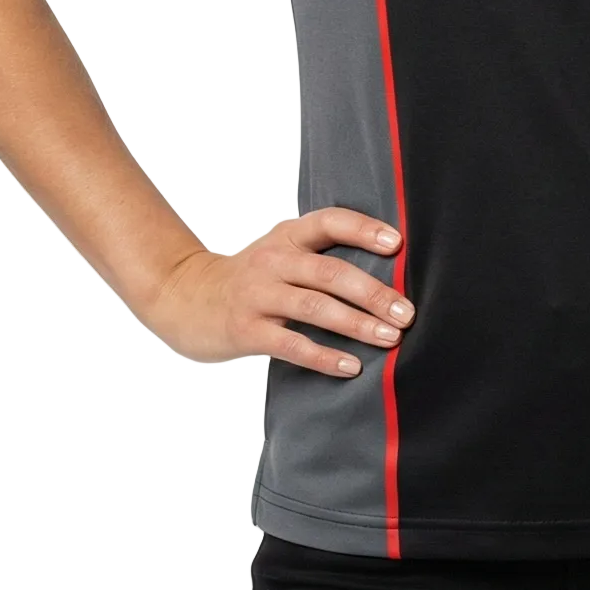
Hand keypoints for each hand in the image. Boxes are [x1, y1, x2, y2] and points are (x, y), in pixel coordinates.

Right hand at [141, 206, 412, 374]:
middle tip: (407, 313)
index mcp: (287, 236)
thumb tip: (388, 273)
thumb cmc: (251, 279)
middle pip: (330, 272)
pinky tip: (351, 367)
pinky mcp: (246, 330)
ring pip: (314, 307)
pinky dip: (323, 356)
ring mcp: (257, 295)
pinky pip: (291, 344)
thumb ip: (319, 256)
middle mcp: (273, 260)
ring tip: (390, 338)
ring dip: (356, 324)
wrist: (183, 297)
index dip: (364, 230)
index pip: (330, 222)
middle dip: (373, 292)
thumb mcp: (280, 254)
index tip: (398, 244)